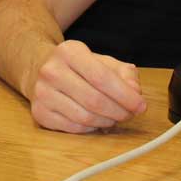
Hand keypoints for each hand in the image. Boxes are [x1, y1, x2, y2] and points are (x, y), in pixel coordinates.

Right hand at [29, 40, 146, 133]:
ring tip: (115, 117)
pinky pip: (74, 128)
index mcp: (69, 51)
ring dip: (107, 122)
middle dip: (119, 111)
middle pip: (95, 100)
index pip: (102, 77)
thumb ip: (124, 74)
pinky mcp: (39, 113)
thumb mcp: (102, 61)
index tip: (141, 105)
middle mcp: (52, 71)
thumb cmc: (78, 67)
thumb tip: (135, 93)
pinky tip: (97, 121)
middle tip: (130, 114)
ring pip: (85, 117)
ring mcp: (42, 93)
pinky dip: (92, 129)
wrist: (41, 69)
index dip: (125, 95)